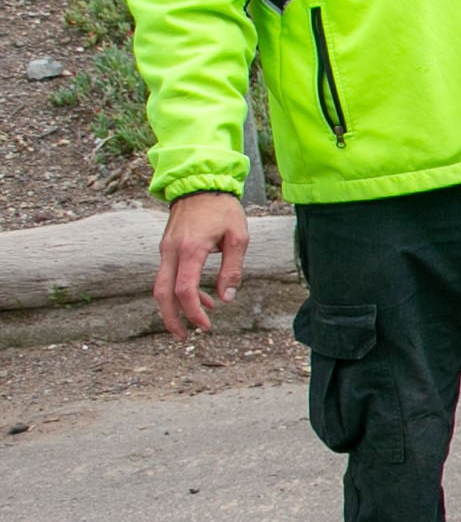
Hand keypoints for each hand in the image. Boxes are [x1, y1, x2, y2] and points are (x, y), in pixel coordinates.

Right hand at [151, 190, 247, 339]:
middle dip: (170, 318)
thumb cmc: (222, 209)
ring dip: (175, 307)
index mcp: (190, 250)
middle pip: (161, 293)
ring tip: (198, 322)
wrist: (200, 184)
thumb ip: (233, 269)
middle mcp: (171, 252)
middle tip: (183, 337)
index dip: (193, 311)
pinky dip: (180, 290)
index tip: (205, 325)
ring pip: (161, 286)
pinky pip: (168, 275)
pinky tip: (202, 296)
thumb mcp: (238, 237)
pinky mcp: (167, 248)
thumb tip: (227, 299)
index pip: (184, 290)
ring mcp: (165, 249)